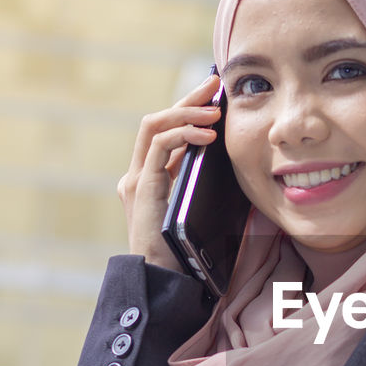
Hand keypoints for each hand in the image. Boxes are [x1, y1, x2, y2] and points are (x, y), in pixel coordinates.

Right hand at [117, 71, 221, 269]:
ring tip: (215, 112)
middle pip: (157, 120)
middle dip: (187, 99)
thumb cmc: (185, 253)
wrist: (162, 281)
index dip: (187, 109)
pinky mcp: (140, 187)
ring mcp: (135, 180)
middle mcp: (137, 174)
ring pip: (154, 126)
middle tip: (214, 84)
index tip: (213, 94)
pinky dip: (182, 135)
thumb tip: (230, 165)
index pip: (164, 131)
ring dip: (187, 113)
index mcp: (149, 178)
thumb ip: (202, 187)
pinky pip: (158, 146)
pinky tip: (207, 136)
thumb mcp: (198, 209)